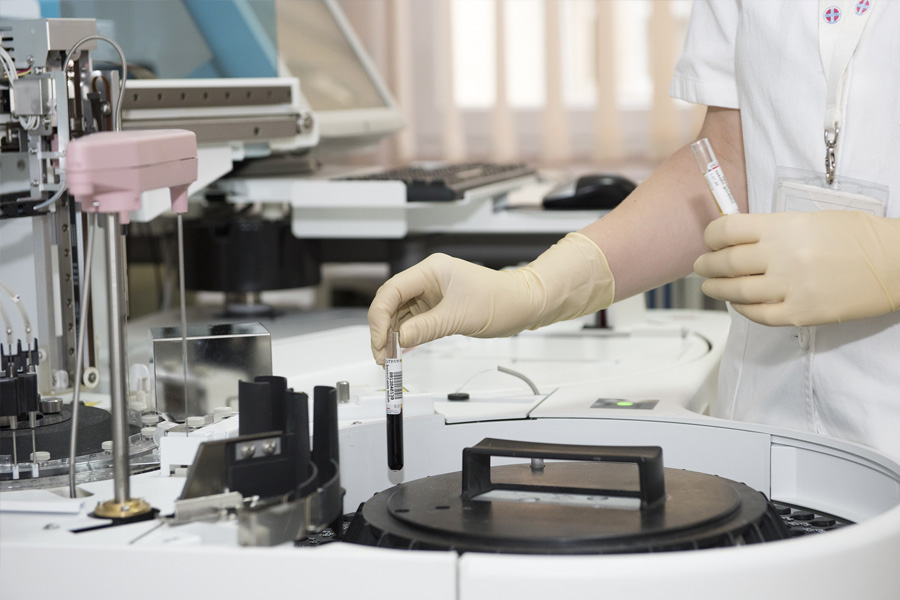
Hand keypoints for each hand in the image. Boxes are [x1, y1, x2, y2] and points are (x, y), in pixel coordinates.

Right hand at [368, 232, 614, 363]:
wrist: (523, 305)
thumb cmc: (500, 300)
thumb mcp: (460, 317)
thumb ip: (425, 328)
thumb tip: (399, 339)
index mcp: (431, 270)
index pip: (392, 290)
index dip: (379, 316)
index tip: (379, 340)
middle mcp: (427, 280)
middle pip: (391, 303)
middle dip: (382, 329)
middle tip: (382, 356)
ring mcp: (431, 294)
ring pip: (400, 314)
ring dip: (392, 336)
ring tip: (390, 358)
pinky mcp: (437, 308)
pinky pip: (413, 322)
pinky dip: (405, 337)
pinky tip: (401, 351)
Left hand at [694, 211, 899, 325]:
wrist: (896, 263)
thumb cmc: (858, 236)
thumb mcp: (811, 219)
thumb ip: (773, 229)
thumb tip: (739, 238)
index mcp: (783, 227)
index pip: (727, 230)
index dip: (711, 236)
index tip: (709, 240)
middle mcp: (781, 257)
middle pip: (725, 262)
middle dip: (707, 265)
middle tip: (701, 266)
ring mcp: (789, 287)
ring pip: (735, 291)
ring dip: (716, 289)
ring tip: (711, 286)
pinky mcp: (800, 313)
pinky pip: (758, 314)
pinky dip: (742, 309)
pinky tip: (738, 303)